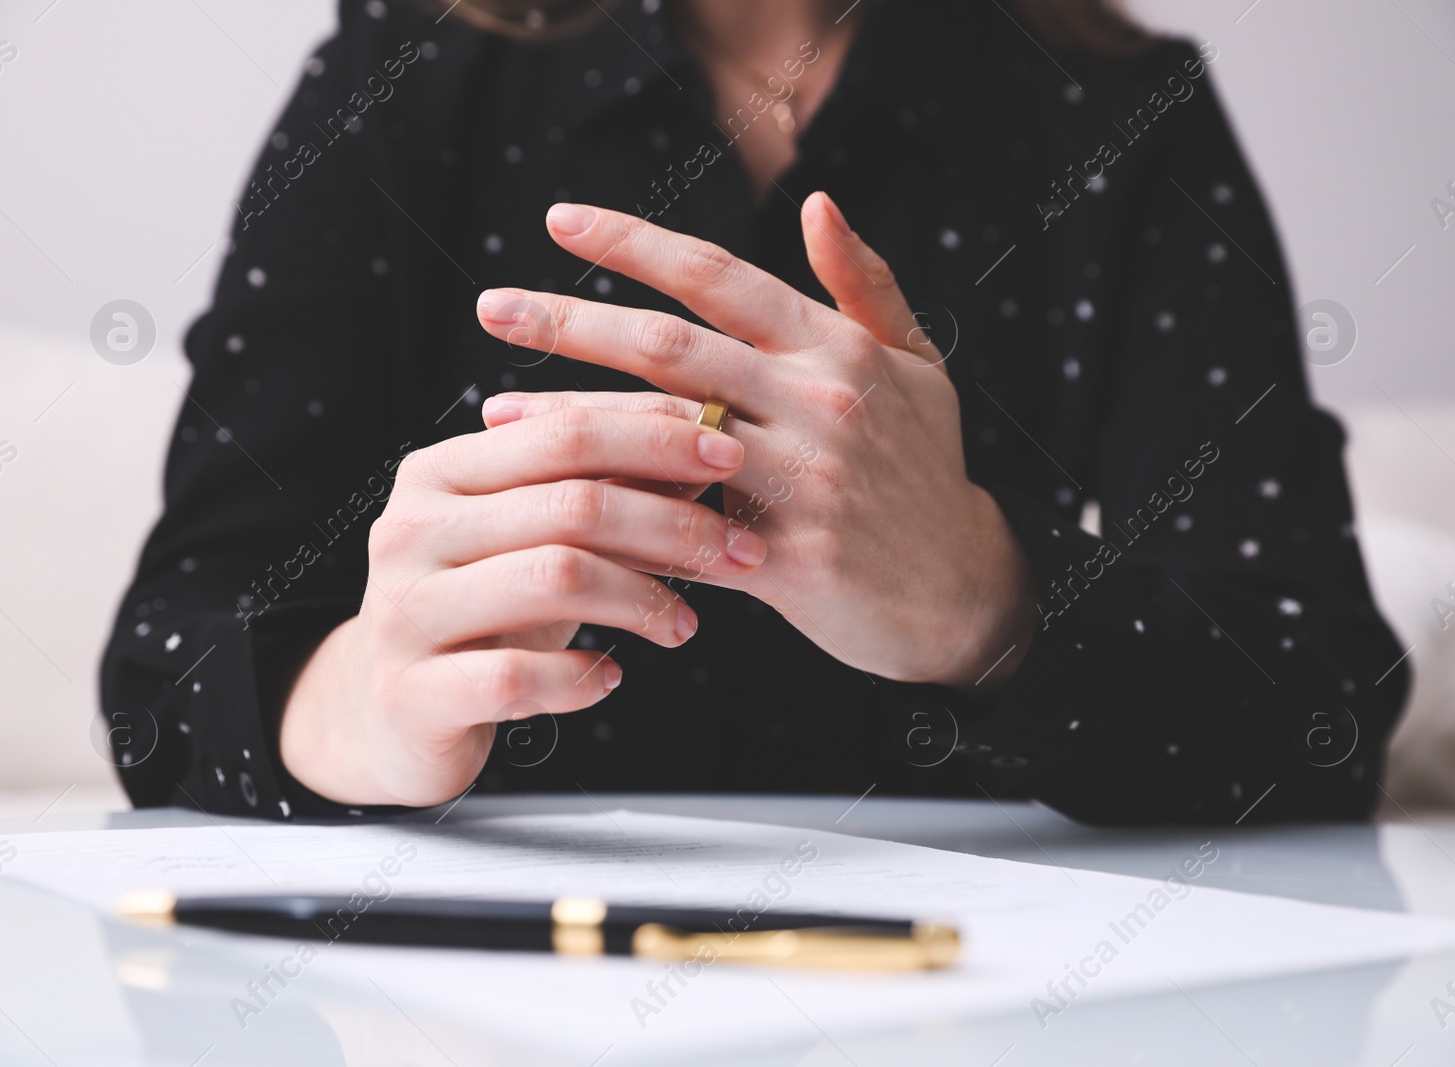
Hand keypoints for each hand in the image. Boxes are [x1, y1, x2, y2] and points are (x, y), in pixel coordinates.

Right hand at [278, 409, 765, 805]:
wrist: (388, 712)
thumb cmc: (485, 609)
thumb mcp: (537, 539)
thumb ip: (602, 490)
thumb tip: (709, 440)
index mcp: (442, 473)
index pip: (565, 433)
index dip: (657, 437)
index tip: (733, 451)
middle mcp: (413, 530)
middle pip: (571, 504)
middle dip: (673, 524)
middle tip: (739, 551)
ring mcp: (406, 611)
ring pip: (553, 579)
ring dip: (642, 600)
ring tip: (685, 625)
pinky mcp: (411, 693)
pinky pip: (516, 678)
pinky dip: (580, 678)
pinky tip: (610, 677)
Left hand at [475, 193, 1035, 689]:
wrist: (963, 592)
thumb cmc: (928, 472)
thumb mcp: (917, 366)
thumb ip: (866, 286)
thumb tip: (819, 203)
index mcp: (836, 348)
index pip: (719, 276)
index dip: (634, 242)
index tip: (558, 220)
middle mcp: (818, 403)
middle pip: (670, 346)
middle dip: (570, 321)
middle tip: (492, 307)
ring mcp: (803, 482)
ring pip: (662, 437)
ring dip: (571, 422)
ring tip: (497, 413)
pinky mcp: (788, 560)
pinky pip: (682, 530)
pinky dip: (618, 516)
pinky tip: (559, 507)